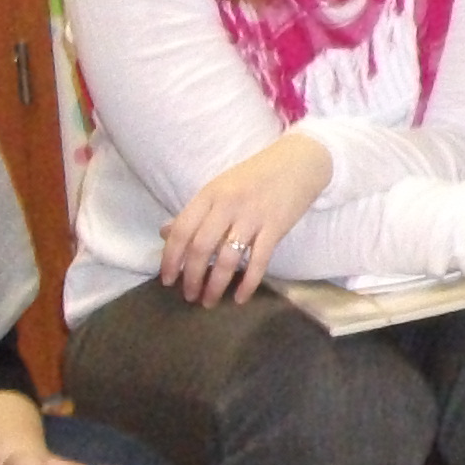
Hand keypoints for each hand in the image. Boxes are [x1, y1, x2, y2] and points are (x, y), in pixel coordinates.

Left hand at [159, 132, 334, 305]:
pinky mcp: (276, 227)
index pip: (182, 230)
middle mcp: (228, 205)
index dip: (170, 258)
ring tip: (208, 301)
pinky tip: (240, 298)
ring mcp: (253, 216)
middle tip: (188, 296)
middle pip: (202, 247)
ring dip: (215, 285)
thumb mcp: (220, 187)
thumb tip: (164, 233)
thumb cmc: (256, 175)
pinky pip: (258, 261)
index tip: (167, 280)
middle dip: (192, 277)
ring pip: (227, 258)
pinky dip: (248, 283)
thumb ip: (195, 212)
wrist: (299, 162)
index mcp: (210, 194)